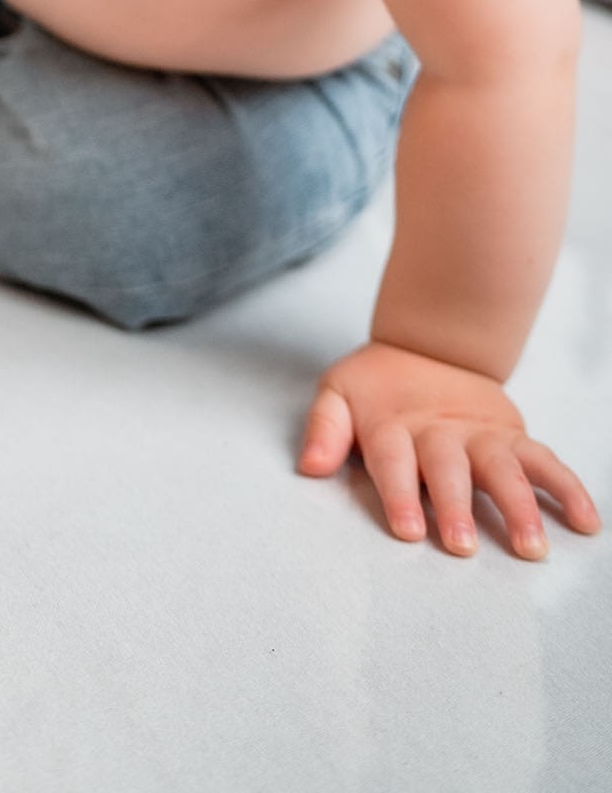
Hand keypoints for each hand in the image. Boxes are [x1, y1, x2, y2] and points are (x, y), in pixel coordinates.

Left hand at [298, 341, 600, 558]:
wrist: (428, 347)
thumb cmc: (378, 388)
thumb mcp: (339, 393)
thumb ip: (325, 428)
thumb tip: (309, 464)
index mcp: (393, 427)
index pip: (394, 462)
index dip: (400, 495)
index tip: (409, 529)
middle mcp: (440, 433)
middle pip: (449, 470)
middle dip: (456, 507)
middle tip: (462, 546)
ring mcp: (480, 435)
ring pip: (502, 469)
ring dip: (518, 507)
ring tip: (530, 546)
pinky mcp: (512, 437)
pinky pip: (544, 461)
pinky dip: (567, 488)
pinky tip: (586, 521)